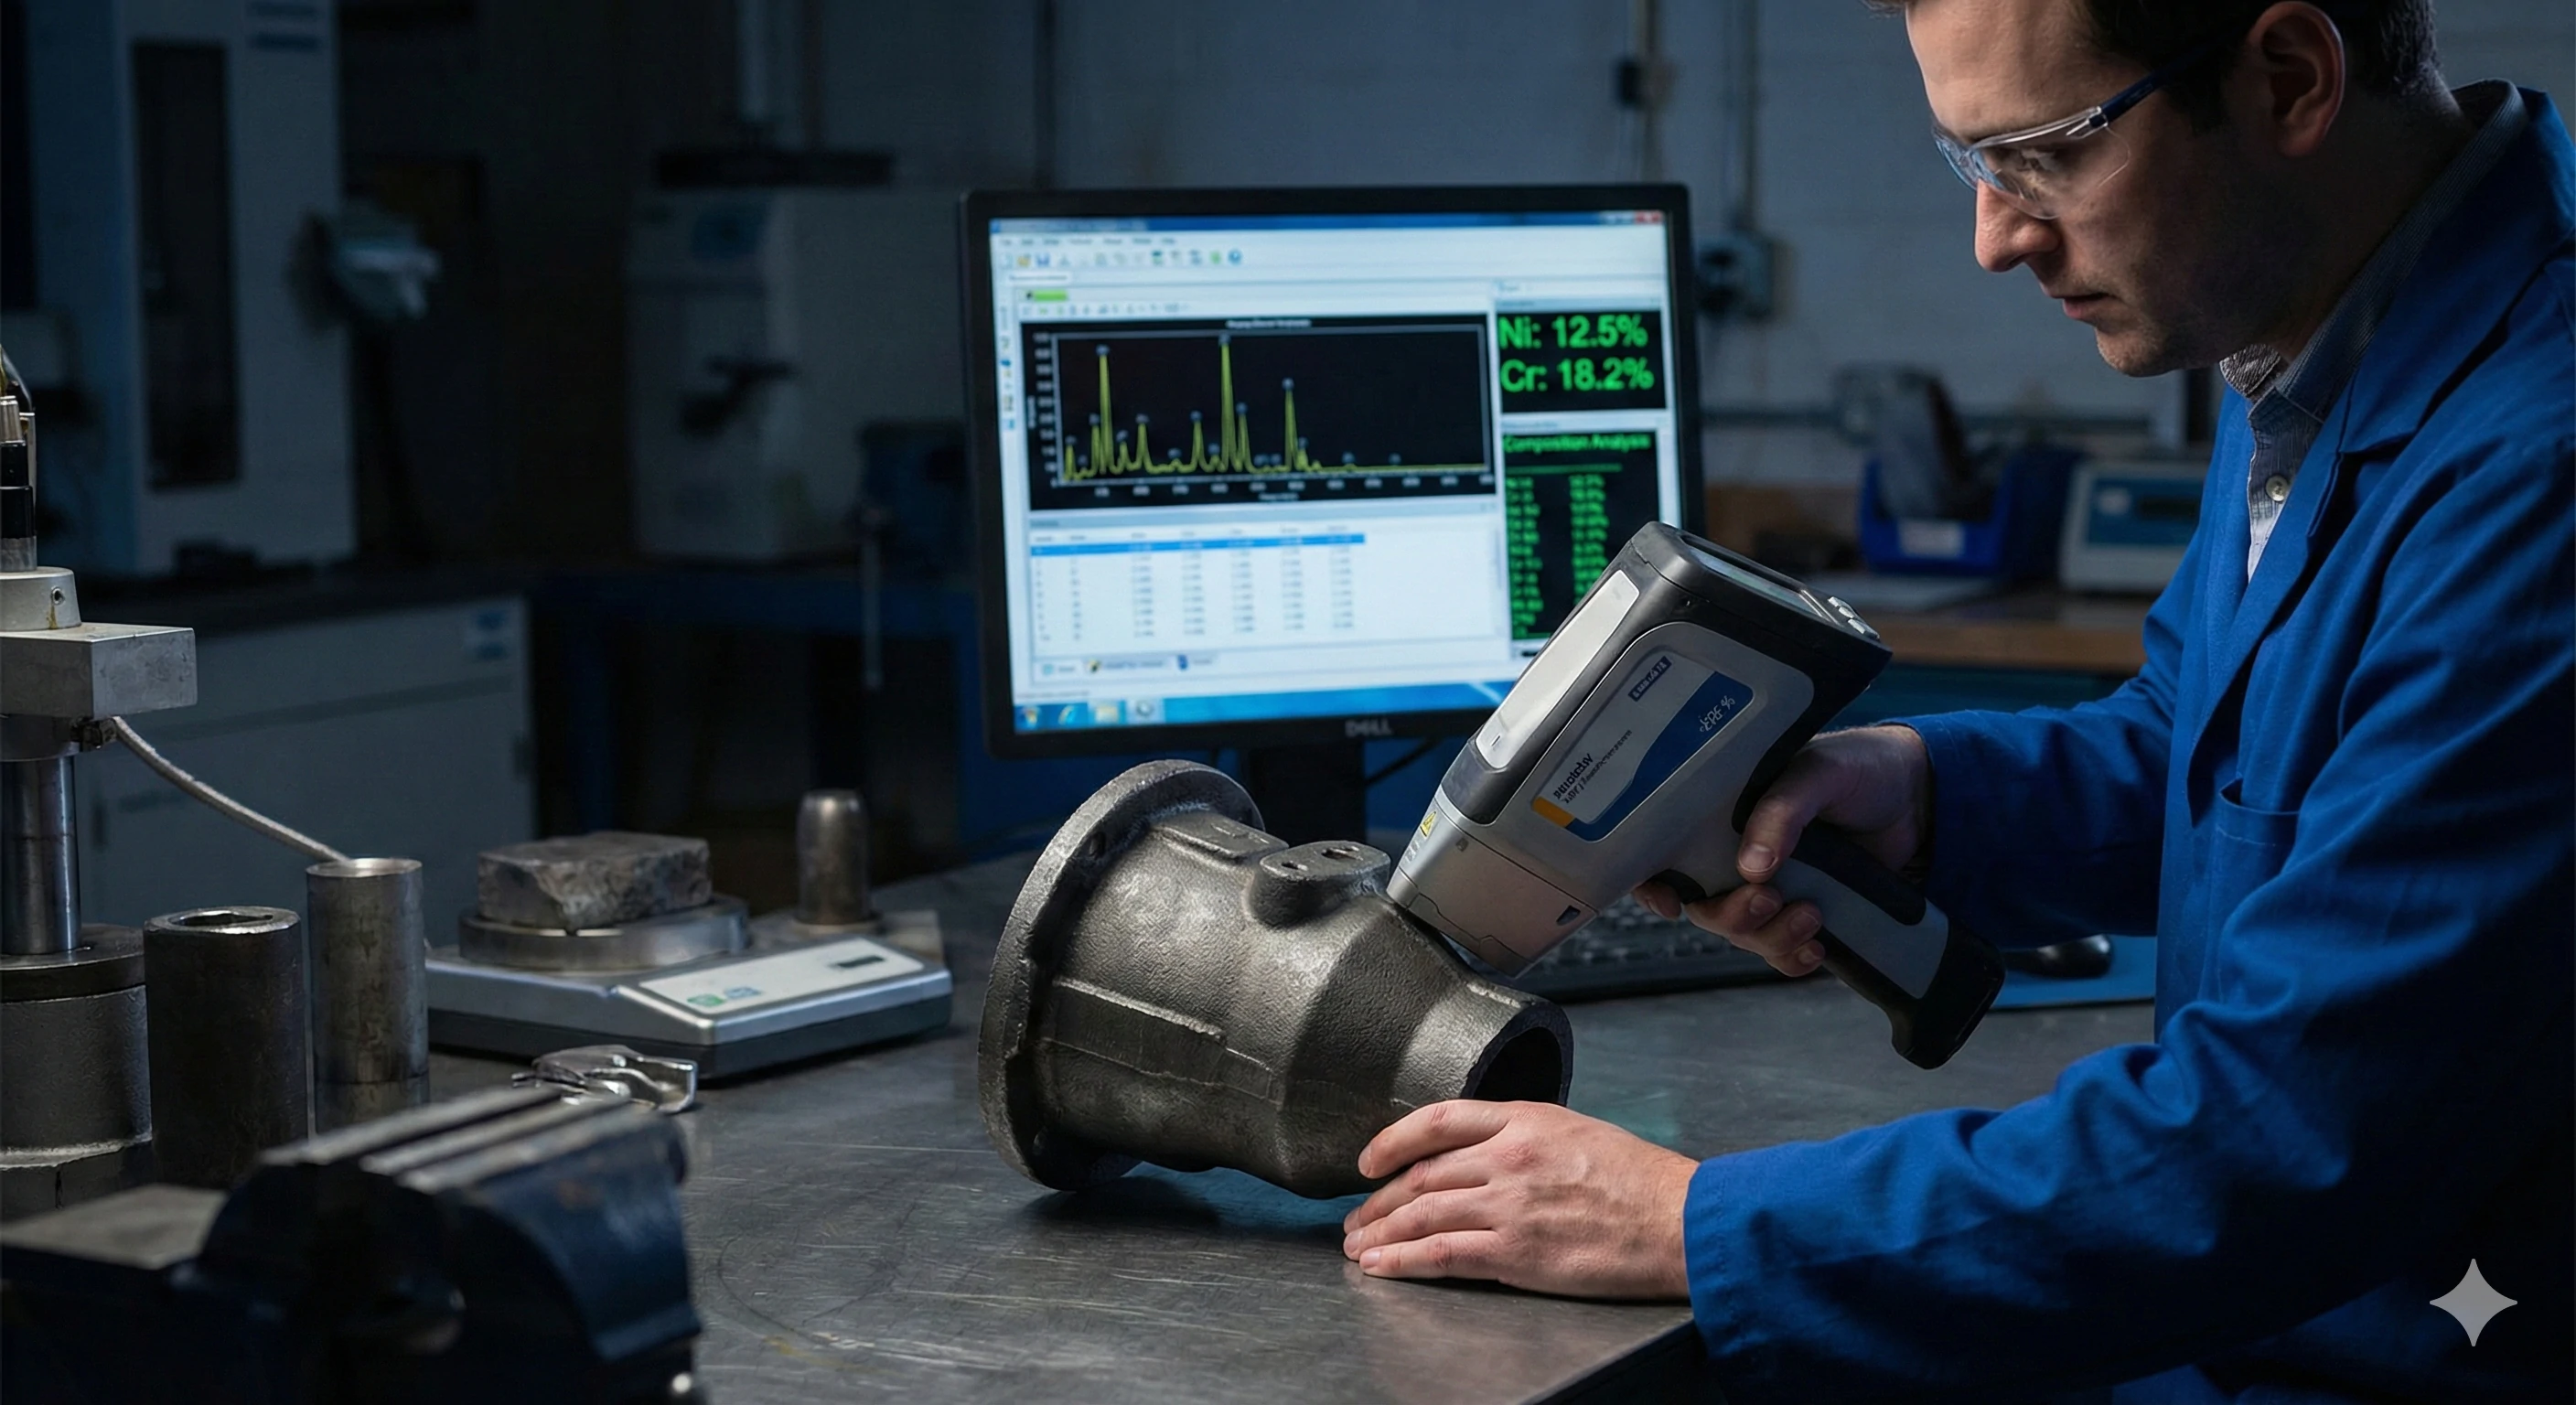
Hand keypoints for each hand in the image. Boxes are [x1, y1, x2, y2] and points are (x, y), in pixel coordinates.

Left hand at [1340, 1101, 1694, 1298]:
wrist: (1681, 1221)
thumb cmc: (1643, 1182)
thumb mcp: (1579, 1132)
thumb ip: (1526, 1136)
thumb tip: (1485, 1154)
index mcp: (1525, 1118)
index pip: (1437, 1119)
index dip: (1392, 1140)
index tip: (1369, 1160)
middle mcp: (1508, 1156)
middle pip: (1420, 1175)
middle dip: (1378, 1200)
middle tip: (1356, 1218)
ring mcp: (1509, 1204)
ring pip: (1421, 1214)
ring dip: (1381, 1233)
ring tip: (1359, 1248)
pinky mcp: (1516, 1251)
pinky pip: (1442, 1253)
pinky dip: (1403, 1261)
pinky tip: (1382, 1267)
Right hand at [1635, 724, 1930, 976]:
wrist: (1919, 799)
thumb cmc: (1860, 769)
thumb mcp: (1819, 774)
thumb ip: (1782, 811)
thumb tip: (1751, 868)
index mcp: (1723, 812)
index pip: (1666, 851)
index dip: (1653, 882)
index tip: (1671, 904)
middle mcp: (1737, 853)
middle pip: (1706, 906)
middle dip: (1733, 915)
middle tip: (1770, 900)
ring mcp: (1772, 888)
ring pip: (1744, 934)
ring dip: (1771, 937)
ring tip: (1813, 916)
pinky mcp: (1805, 914)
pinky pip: (1782, 953)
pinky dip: (1793, 958)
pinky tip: (1817, 948)